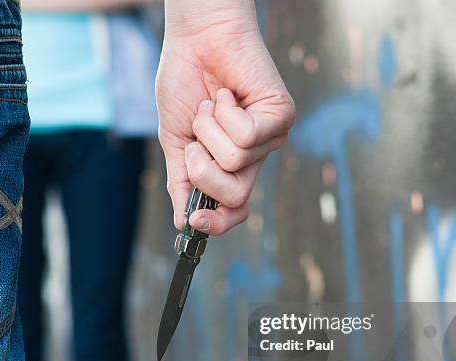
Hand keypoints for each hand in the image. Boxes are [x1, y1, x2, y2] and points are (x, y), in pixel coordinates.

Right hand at [156, 0, 294, 234]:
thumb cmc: (184, 85)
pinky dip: (223, 113)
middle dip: (203, 170)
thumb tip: (181, 222)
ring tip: (211, 105)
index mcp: (229, 168)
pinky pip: (246, 136)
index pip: (234, 211)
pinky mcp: (281, 116)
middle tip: (195, 139)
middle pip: (235, 197)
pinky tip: (225, 94)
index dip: (217, 224)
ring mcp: (270, 138)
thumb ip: (181, 182)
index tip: (194, 221)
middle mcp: (253, 158)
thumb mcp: (175, 142)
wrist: (195, 40)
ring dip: (208, 131)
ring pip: (235, 162)